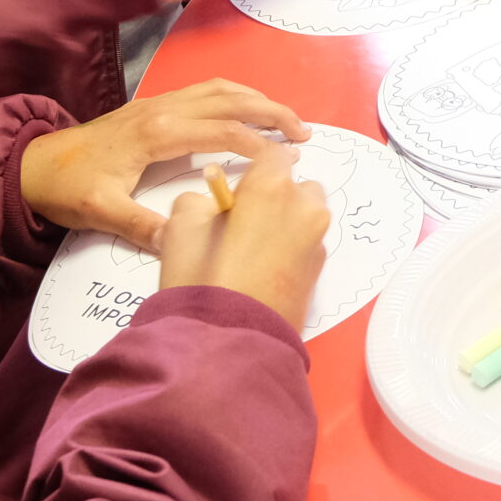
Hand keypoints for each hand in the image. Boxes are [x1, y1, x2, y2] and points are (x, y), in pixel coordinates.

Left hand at [19, 77, 308, 252]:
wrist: (32, 165)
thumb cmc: (66, 188)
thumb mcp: (102, 212)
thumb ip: (144, 227)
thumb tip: (184, 243)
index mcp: (158, 133)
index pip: (225, 131)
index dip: (261, 145)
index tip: (288, 163)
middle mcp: (163, 110)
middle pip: (231, 100)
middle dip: (272, 112)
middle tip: (304, 133)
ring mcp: (158, 104)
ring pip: (220, 89)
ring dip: (257, 99)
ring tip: (286, 119)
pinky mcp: (153, 107)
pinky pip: (205, 91)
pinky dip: (236, 96)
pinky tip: (246, 110)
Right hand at [157, 148, 329, 330]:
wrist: (227, 344)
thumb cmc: (201, 280)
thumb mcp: (180, 228)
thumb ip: (198, 201)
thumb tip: (213, 203)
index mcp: (273, 188)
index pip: (274, 155)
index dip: (254, 172)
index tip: (237, 192)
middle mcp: (305, 208)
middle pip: (296, 186)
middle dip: (275, 197)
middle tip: (242, 225)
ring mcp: (317, 240)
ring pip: (306, 216)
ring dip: (286, 222)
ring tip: (253, 252)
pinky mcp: (321, 271)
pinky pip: (307, 244)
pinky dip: (291, 249)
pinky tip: (264, 272)